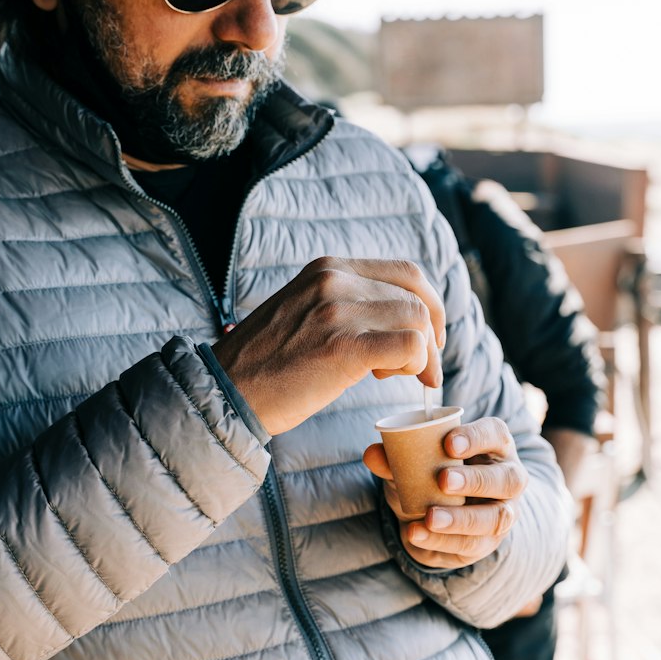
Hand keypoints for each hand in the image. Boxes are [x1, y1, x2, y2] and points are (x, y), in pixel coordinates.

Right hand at [214, 256, 444, 436]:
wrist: (227, 390)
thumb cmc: (267, 363)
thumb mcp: (304, 311)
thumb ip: (344, 304)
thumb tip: (395, 318)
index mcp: (328, 268)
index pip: (405, 272)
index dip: (429, 304)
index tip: (429, 336)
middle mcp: (334, 280)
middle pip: (416, 295)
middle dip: (433, 332)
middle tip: (428, 367)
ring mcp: (337, 311)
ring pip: (416, 320)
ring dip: (422, 356)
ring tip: (397, 377)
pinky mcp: (342, 347)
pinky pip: (409, 347)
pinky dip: (415, 366)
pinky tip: (390, 379)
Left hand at [364, 416, 526, 569]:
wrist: (434, 516)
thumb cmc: (432, 475)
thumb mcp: (415, 463)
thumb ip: (395, 458)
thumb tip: (373, 454)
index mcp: (494, 446)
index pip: (496, 434)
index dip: (477, 437)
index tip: (449, 442)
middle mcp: (507, 478)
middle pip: (508, 479)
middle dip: (476, 480)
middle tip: (443, 480)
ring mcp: (503, 512)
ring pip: (495, 518)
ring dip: (461, 519)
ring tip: (430, 517)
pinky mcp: (488, 542)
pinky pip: (471, 544)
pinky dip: (442, 541)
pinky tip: (417, 533)